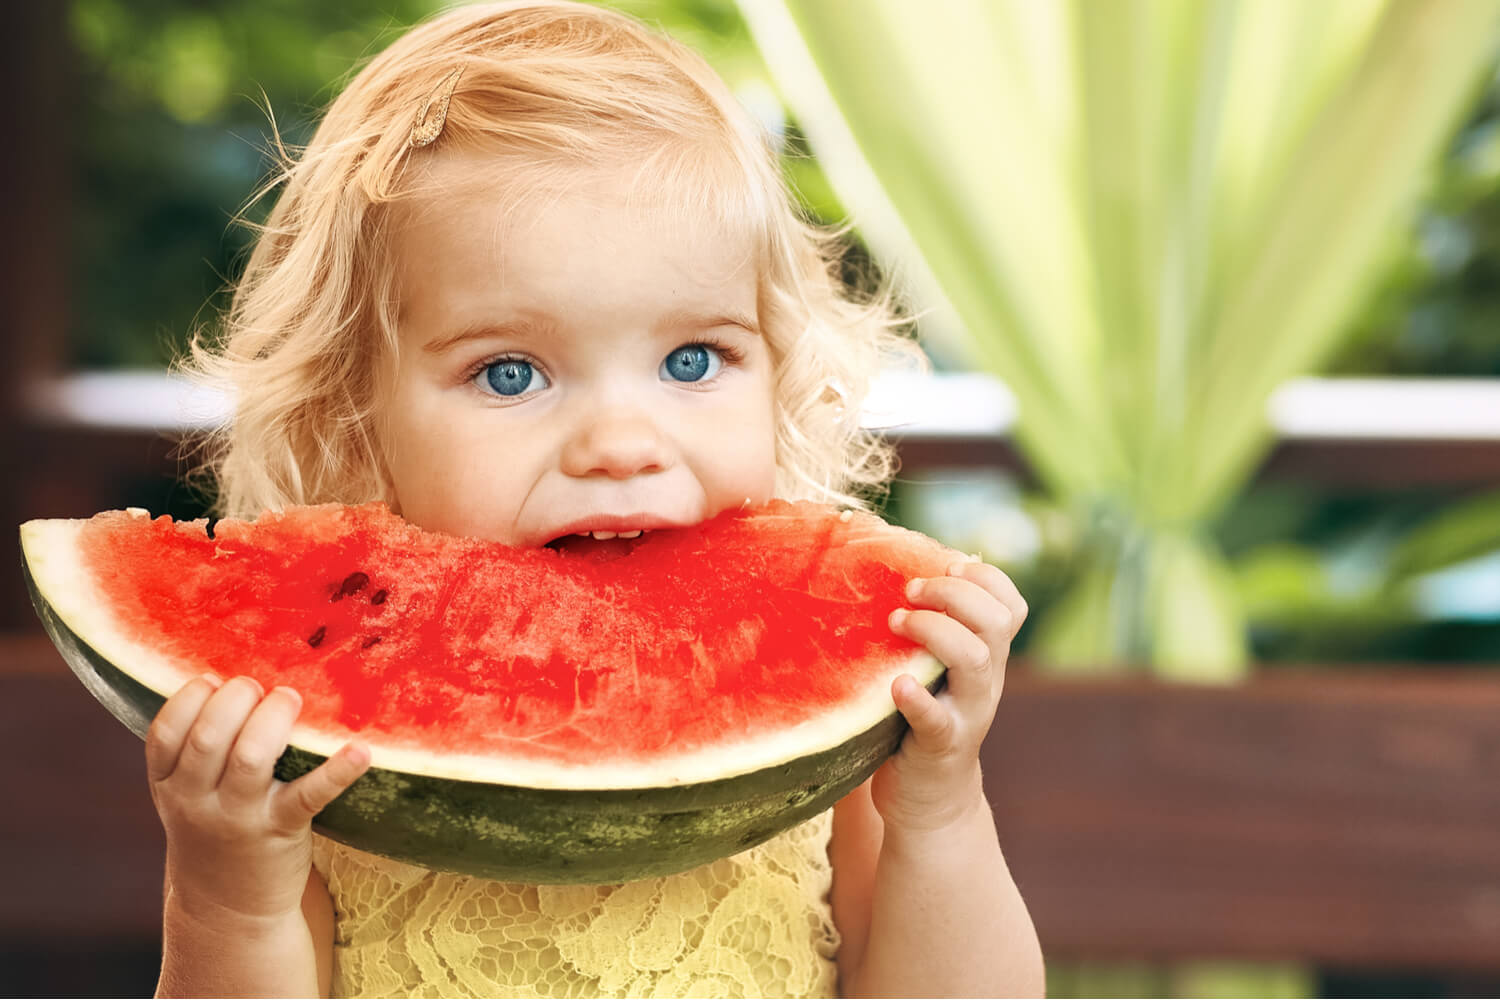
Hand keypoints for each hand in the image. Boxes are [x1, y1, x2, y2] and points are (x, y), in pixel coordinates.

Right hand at [146, 674, 369, 921]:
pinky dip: (338, 770)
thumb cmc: (214, 828)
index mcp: (168, 784)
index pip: (165, 731)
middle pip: (209, 737)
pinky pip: (311, 795)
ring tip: (290, 698)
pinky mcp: (282, 831)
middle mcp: (197, 800)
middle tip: (258, 686)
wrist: (227, 908)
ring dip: (273, 719)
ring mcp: (239, 818)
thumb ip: (195, 746)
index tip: (214, 679)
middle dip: (235, 699)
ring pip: (250, 758)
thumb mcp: (187, 793)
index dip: (190, 697)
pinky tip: (361, 750)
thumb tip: (234, 673)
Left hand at [874, 559, 1026, 832]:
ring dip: (936, 632)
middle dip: (955, 595)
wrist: (929, 799)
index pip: (1010, 606)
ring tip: (896, 622)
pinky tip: (897, 684)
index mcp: (988, 658)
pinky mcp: (940, 746)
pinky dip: (918, 699)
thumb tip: (902, 571)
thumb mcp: (937, 672)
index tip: (947, 566)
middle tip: (910, 591)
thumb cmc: (923, 719)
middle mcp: (987, 682)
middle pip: (996, 623)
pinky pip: (937, 719)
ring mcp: (968, 714)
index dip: (986, 578)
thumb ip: (935, 632)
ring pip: (976, 661)